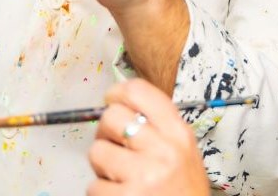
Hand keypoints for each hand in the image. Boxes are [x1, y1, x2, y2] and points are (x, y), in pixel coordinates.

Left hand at [88, 79, 210, 195]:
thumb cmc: (183, 193)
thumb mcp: (183, 153)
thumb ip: (158, 128)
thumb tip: (116, 106)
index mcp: (178, 133)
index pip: (138, 91)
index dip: (117, 93)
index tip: (111, 100)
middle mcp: (163, 150)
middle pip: (111, 117)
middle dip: (105, 132)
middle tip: (114, 147)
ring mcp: (143, 176)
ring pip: (97, 152)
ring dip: (102, 167)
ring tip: (120, 178)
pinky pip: (94, 186)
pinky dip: (102, 193)